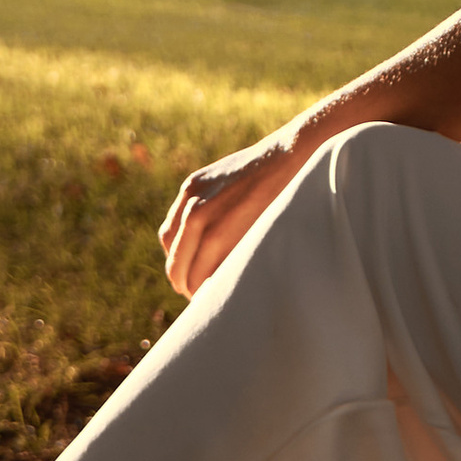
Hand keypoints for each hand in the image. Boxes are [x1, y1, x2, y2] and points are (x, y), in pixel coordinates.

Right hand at [160, 121, 311, 297]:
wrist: (291, 156)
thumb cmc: (286, 206)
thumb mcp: (263, 242)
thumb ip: (236, 264)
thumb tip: (219, 288)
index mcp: (219, 234)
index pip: (193, 278)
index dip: (198, 296)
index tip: (206, 304)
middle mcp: (199, 213)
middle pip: (176, 264)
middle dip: (184, 284)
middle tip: (196, 297)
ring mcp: (192, 195)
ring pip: (169, 242)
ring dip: (176, 261)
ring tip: (191, 273)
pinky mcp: (192, 183)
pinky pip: (173, 218)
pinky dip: (177, 238)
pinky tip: (190, 247)